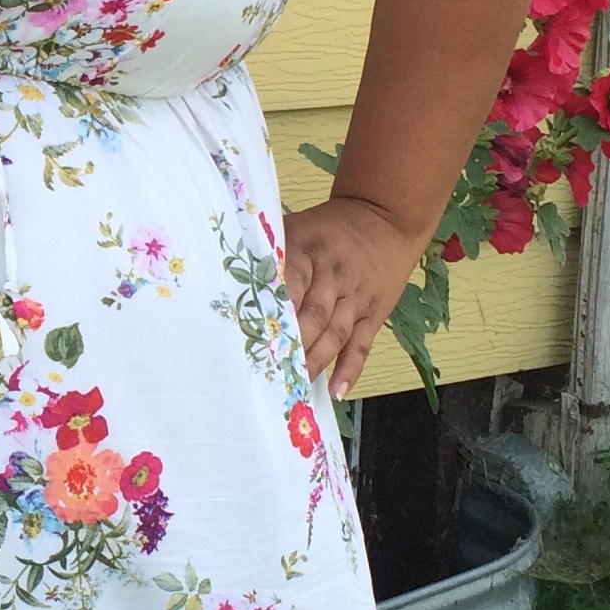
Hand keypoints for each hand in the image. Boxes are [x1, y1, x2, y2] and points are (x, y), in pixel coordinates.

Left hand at [275, 194, 427, 400]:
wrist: (384, 218)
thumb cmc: (328, 228)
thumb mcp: (296, 226)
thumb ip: (268, 251)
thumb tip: (225, 276)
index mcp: (308, 251)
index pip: (291, 282)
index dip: (276, 311)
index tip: (255, 336)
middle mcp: (334, 276)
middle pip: (314, 315)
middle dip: (293, 345)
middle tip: (270, 371)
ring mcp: (356, 297)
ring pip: (335, 334)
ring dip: (316, 361)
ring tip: (296, 386)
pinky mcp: (373, 313)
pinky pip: (361, 345)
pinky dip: (350, 369)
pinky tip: (337, 391)